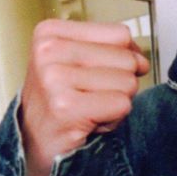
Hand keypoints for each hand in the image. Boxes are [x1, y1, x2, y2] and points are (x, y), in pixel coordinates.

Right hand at [18, 19, 149, 175]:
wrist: (35, 142)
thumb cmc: (59, 103)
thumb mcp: (79, 64)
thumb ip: (112, 51)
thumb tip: (141, 59)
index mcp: (51, 33)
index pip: (120, 34)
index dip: (124, 57)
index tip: (101, 73)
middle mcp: (49, 51)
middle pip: (127, 59)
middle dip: (119, 84)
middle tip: (90, 97)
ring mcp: (55, 78)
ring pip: (127, 83)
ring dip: (115, 104)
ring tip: (88, 110)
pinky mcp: (66, 106)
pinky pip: (121, 105)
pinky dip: (113, 119)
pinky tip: (89, 123)